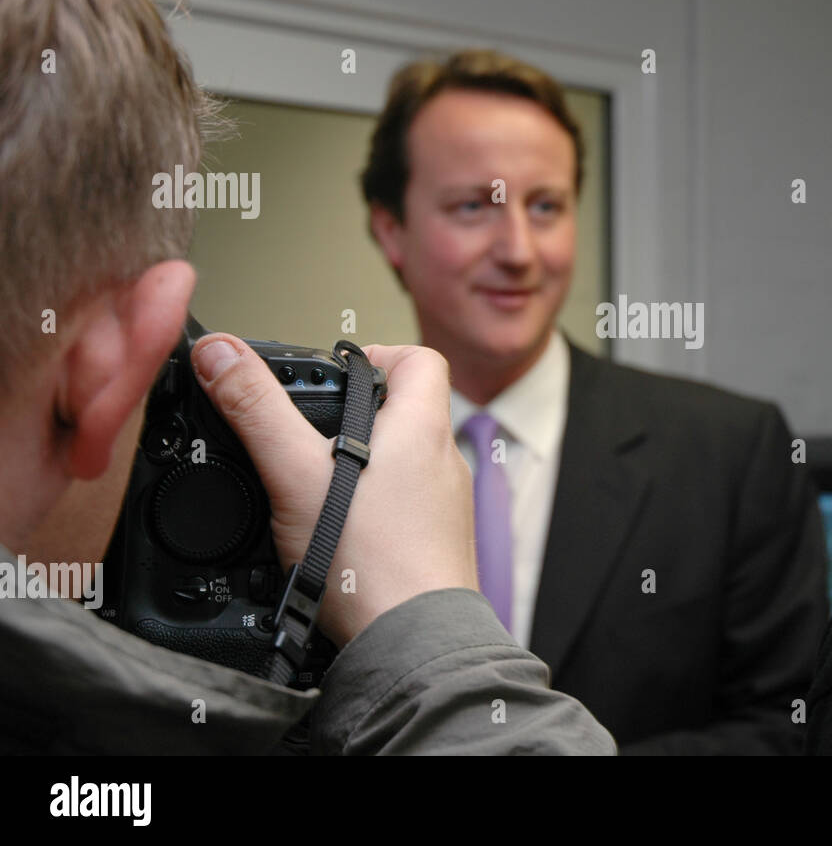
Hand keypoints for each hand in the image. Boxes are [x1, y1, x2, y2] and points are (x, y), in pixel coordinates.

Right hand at [190, 334, 477, 645]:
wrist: (411, 643)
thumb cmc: (372, 563)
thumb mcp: (296, 474)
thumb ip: (255, 410)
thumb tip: (221, 354)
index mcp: (423, 428)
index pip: (420, 359)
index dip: (378, 353)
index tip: (338, 370)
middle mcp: (444, 463)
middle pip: (408, 412)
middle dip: (357, 415)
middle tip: (309, 431)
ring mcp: (445, 508)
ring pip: (405, 465)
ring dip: (363, 465)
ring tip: (315, 486)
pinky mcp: (437, 547)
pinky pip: (405, 510)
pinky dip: (373, 511)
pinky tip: (337, 535)